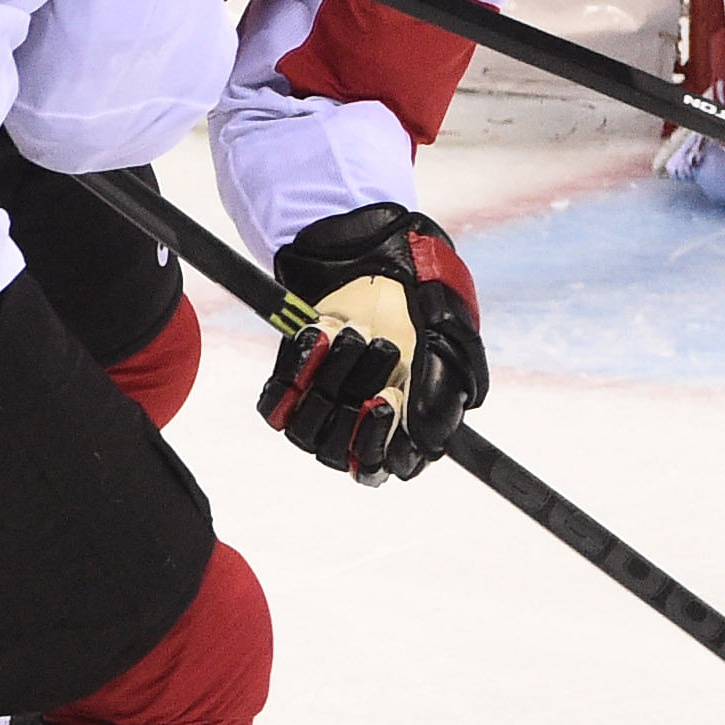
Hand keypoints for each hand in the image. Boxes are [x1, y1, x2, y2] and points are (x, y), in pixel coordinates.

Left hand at [264, 204, 484, 482]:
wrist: (377, 256)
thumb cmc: (420, 301)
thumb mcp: (449, 339)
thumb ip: (441, 393)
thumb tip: (425, 442)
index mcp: (399, 429)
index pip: (377, 468)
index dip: (375, 440)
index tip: (383, 397)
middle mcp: (355, 425)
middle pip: (337, 451)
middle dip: (355, 396)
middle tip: (378, 345)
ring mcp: (320, 406)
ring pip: (307, 428)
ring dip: (331, 375)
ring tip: (354, 329)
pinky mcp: (289, 382)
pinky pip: (276, 402)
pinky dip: (296, 367)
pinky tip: (318, 332)